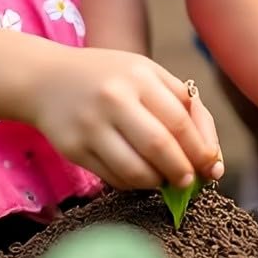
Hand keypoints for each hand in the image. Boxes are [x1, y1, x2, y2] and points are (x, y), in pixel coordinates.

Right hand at [35, 48, 223, 191]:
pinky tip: (139, 176)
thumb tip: (209, 151)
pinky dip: (133, 184)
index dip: (200, 148)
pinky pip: (113, 178)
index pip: (179, 120)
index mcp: (138, 76)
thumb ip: (180, 101)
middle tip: (189, 181)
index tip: (210, 165)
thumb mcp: (145, 73)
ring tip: (164, 179)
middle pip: (159, 146)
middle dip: (182, 170)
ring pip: (135, 169)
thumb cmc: (109, 77)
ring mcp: (91, 125)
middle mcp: (114, 98)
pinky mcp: (74, 149)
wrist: (47, 79)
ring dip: (157, 182)